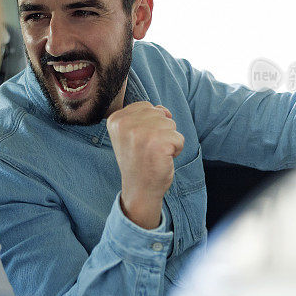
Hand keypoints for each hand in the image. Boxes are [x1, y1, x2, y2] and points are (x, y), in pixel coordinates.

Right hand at [106, 101, 183, 228]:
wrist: (139, 189)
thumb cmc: (139, 160)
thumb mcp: (132, 134)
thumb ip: (144, 116)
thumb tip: (164, 110)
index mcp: (116, 119)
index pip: (145, 106)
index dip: (150, 124)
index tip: (140, 141)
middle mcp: (126, 124)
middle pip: (159, 114)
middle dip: (160, 131)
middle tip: (148, 149)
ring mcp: (141, 133)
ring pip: (170, 124)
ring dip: (168, 140)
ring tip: (154, 154)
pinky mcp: (159, 143)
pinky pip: (179, 138)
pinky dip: (176, 149)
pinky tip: (162, 159)